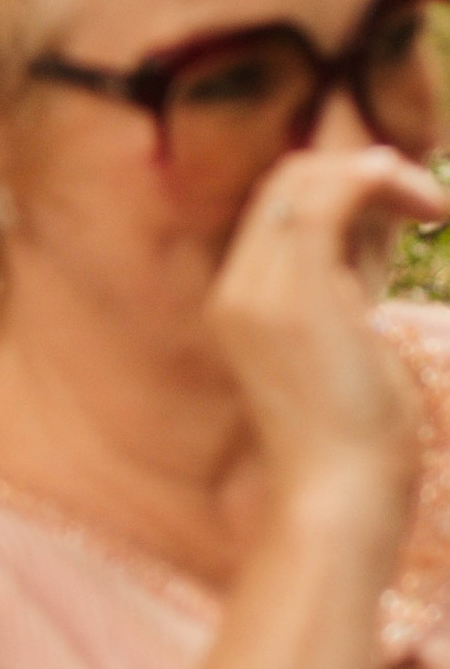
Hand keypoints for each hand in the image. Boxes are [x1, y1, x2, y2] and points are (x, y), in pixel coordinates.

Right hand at [210, 143, 444, 553]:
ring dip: (377, 173)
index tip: (399, 202)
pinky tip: (423, 200)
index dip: (338, 183)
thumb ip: (353, 282)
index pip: (278, 208)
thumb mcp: (349, 342)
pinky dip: (377, 181)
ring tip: (432, 204)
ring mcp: (260, 288)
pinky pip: (328, 200)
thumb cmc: (353, 439)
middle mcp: (237, 286)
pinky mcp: (297, 293)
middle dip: (358, 169)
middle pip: (286, 182)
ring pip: (305, 180)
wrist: (337, 499)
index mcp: (241, 300)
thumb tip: (385, 219)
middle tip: (423, 197)